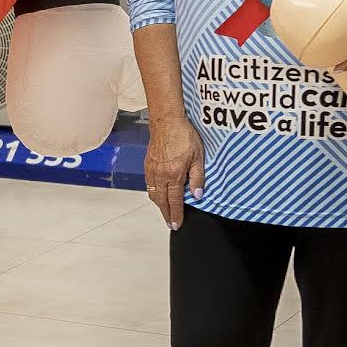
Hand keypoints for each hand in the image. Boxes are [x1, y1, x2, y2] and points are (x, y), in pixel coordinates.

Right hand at [144, 115, 204, 229]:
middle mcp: (160, 175)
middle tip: (171, 223)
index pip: (175, 201)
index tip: (177, 224)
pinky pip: (149, 184)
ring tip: (165, 211)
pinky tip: (158, 193)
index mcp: (174, 175)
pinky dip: (153, 193)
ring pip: (153, 194)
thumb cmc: (183, 135)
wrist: (167, 122)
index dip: (176, 214)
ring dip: (159, 205)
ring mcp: (152, 170)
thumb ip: (197, 177)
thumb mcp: (198, 157)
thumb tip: (198, 194)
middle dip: (166, 214)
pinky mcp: (148, 164)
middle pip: (161, 201)